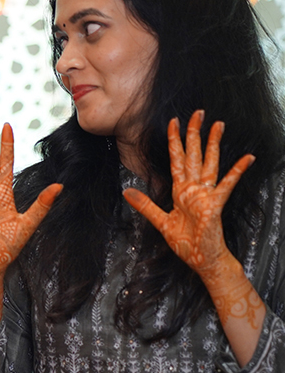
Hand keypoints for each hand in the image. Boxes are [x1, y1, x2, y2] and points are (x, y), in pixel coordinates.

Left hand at [124, 110, 253, 281]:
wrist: (202, 260)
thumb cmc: (187, 243)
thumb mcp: (160, 222)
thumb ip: (145, 206)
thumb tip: (127, 191)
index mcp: (180, 191)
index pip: (176, 160)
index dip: (174, 141)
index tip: (173, 122)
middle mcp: (193, 189)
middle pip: (193, 156)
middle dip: (194, 134)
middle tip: (197, 113)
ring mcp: (205, 195)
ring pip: (209, 163)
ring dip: (213, 144)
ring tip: (219, 124)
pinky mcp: (214, 205)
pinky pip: (226, 185)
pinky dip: (236, 171)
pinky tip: (246, 158)